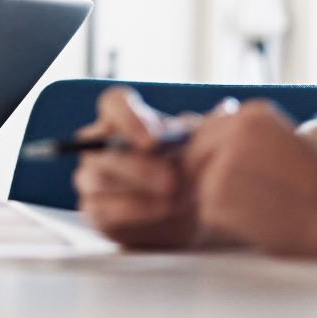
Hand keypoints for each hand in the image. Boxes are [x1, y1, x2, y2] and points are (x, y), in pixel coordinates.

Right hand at [73, 87, 202, 248]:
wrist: (186, 214)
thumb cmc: (188, 169)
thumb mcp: (200, 146)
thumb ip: (208, 129)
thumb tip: (225, 109)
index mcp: (122, 118)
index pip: (114, 103)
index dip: (129, 118)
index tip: (154, 140)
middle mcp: (99, 145)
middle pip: (104, 147)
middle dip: (139, 165)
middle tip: (171, 180)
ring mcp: (91, 177)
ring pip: (99, 178)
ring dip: (140, 190)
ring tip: (176, 199)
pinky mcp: (94, 210)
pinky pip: (102, 209)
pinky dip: (135, 211)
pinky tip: (162, 211)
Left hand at [184, 100, 316, 259]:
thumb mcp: (284, 139)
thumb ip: (244, 134)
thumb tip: (202, 131)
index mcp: (252, 114)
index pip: (206, 128)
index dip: (210, 153)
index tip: (224, 171)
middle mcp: (233, 132)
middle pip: (194, 153)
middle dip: (203, 174)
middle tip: (232, 196)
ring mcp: (221, 165)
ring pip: (197, 182)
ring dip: (214, 198)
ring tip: (253, 208)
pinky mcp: (216, 198)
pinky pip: (204, 210)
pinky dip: (222, 220)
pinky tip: (254, 222)